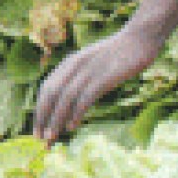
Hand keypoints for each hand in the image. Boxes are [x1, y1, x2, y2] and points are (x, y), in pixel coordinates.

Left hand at [32, 29, 160, 143]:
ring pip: (65, 99)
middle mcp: (74, 66)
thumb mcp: (93, 63)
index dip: (40, 110)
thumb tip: (72, 102)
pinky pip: (84, 98)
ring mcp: (88, 71)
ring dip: (56, 120)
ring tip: (51, 138)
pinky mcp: (103, 77)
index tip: (37, 129)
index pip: (47, 89)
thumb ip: (81, 77)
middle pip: (51, 94)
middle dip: (43, 118)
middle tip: (39, 139)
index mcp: (69, 63)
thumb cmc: (119, 54)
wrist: (139, 38)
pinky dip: (76, 113)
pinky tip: (72, 127)